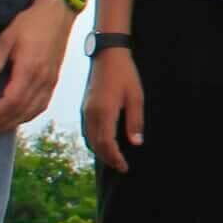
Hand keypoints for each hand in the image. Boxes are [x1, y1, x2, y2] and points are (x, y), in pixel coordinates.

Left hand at [0, 0, 76, 136]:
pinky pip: (41, 105)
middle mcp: (42, 80)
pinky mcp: (53, 81)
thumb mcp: (5, 39)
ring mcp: (50, 82)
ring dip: (12, 123)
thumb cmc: (30, 24)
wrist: (57, 15)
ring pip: (32, 111)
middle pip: (20, 110)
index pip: (10, 101)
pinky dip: (28, 116)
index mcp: (29, 69)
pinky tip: (16, 119)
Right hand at [85, 51, 144, 172]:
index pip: (107, 144)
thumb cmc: (125, 75)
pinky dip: (95, 141)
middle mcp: (91, 114)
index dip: (115, 158)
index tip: (124, 167)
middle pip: (96, 145)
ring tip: (114, 158)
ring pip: (89, 139)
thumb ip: (135, 121)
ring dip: (100, 151)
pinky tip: (104, 143)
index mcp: (104, 113)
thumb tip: (135, 143)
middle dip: (108, 158)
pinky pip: (88, 130)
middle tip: (121, 167)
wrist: (107, 56)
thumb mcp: (136, 97)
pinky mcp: (85, 107)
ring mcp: (86, 111)